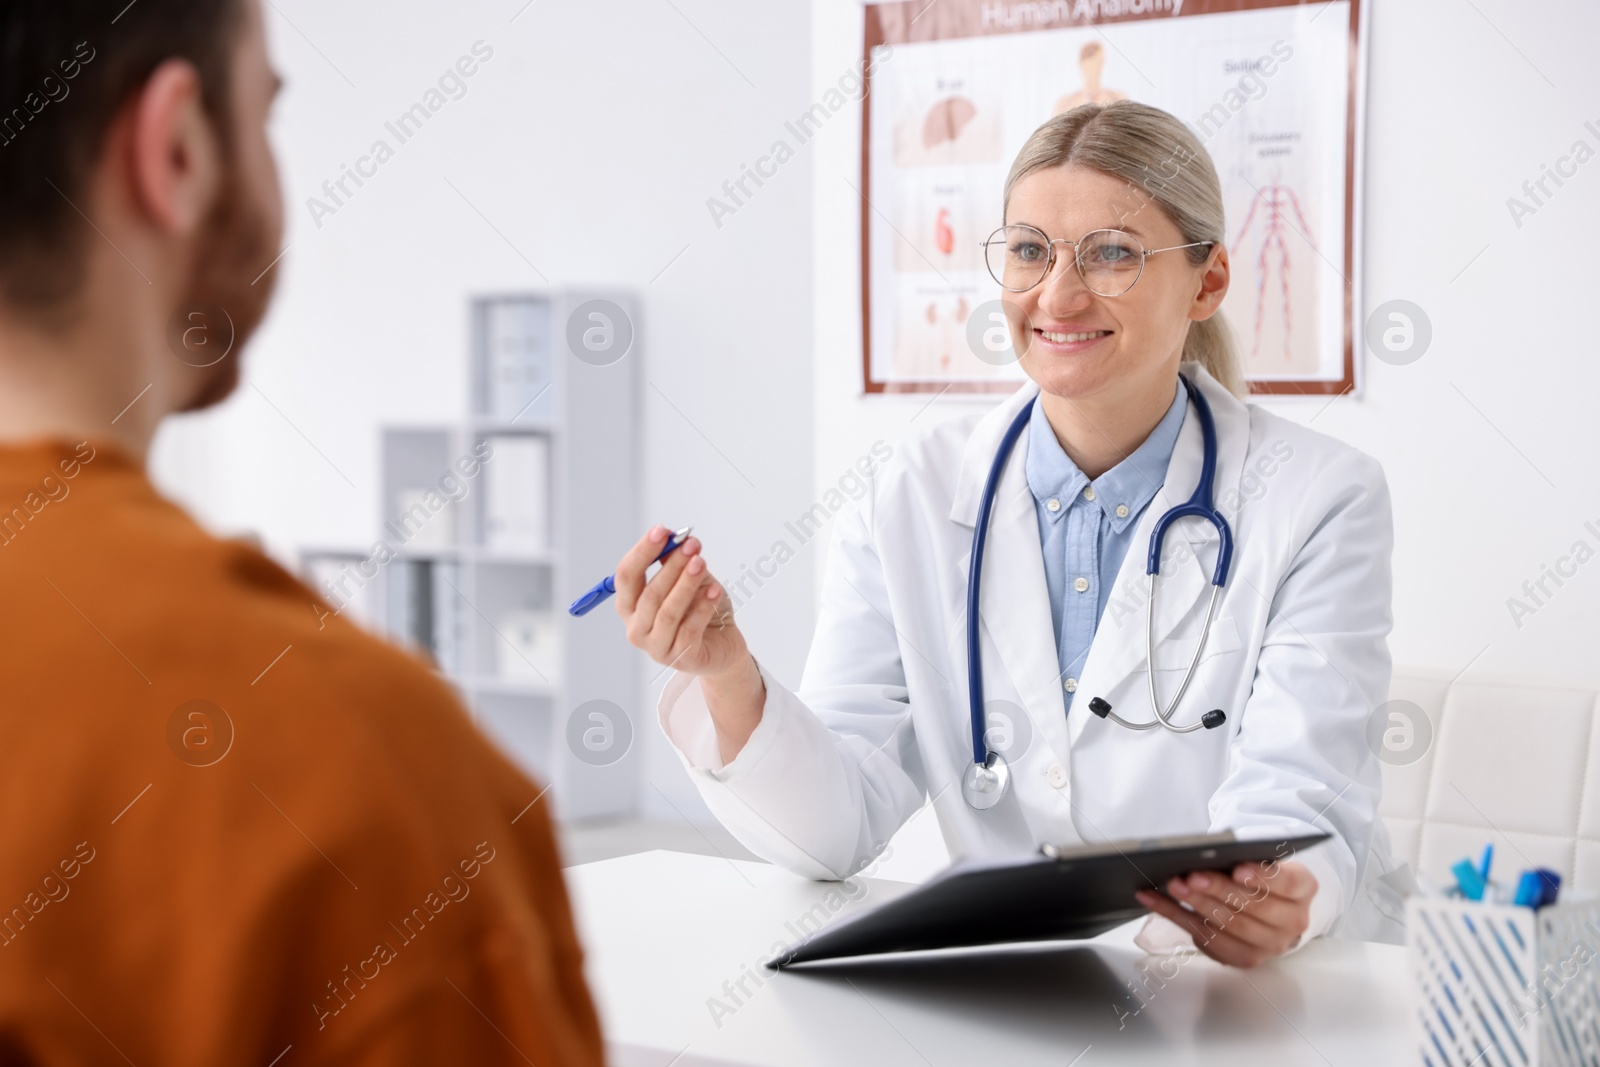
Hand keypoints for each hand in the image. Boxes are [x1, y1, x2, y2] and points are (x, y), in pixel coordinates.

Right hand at [614, 525, 746, 678]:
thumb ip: (673, 563)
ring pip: (668, 612)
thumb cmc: (698, 611)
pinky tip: (714, 590)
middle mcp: (637, 628)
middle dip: (671, 566)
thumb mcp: (685, 581)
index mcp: (629, 606)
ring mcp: (657, 647)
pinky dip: (702, 607)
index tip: (662, 531)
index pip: (626, 576)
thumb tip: (670, 537)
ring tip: (701, 563)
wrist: (722, 645)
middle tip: (691, 545)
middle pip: (648, 594)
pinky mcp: (681, 658)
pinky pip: (689, 629)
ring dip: (685, 584)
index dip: (643, 552)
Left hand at [1134, 859, 1315, 968]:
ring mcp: (1270, 944)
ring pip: (1230, 926)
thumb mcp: (1263, 860)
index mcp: (1303, 889)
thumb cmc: (1261, 875)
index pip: (1287, 884)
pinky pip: (1207, 940)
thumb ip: (1247, 856)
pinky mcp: (1245, 958)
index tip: (1238, 869)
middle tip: (1192, 876)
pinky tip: (1155, 899)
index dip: (1263, 878)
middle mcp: (1292, 921)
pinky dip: (1177, 917)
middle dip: (1218, 891)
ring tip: (1173, 886)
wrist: (1271, 907)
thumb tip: (1207, 853)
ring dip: (1197, 904)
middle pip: (1253, 907)